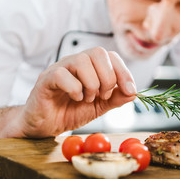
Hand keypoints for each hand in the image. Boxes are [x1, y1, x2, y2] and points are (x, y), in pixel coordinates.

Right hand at [12, 47, 135, 137]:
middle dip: (108, 78)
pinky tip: (75, 98)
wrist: (46, 125)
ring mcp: (60, 68)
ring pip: (82, 61)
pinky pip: (62, 74)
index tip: (130, 91)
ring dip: (91, 84)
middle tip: (103, 96)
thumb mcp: (99, 107)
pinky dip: (74, 89)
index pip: (111, 56)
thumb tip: (134, 93)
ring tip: (87, 99)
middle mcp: (75, 63)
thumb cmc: (70, 111)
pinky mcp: (46, 79)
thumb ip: (116, 99)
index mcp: (91, 67)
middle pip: (98, 53)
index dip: (124, 72)